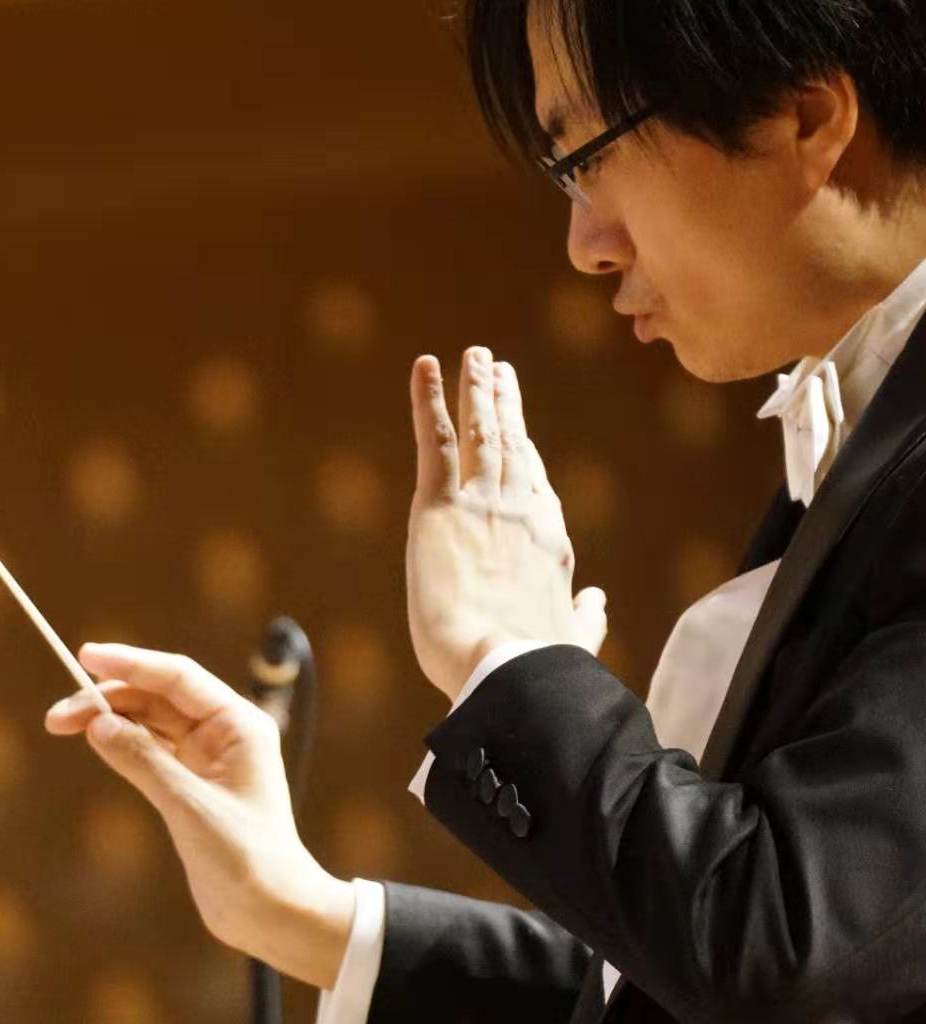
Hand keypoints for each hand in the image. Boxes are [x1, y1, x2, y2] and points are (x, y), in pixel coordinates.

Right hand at [45, 643, 354, 987]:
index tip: (85, 656)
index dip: (130, 662)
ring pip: (149, 721)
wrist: (271, 913)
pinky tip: (93, 740)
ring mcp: (208, 757)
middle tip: (57, 715)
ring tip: (61, 724)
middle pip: (158, 696)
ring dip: (108, 718)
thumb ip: (143, 761)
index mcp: (239, 724)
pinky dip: (120, 743)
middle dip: (108, 697)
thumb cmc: (246, 859)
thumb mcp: (189, 807)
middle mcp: (225, 732)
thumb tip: (97, 723)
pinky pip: (150, 748)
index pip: (177, 676)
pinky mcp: (192, 784)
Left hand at [407, 346, 607, 698]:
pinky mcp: (439, 507)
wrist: (507, 667)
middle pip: (509, 443)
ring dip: (475, 390)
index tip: (518, 430)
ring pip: (479, 432)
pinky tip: (425, 367)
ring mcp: (482, 503)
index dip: (524, 451)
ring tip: (474, 357)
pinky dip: (428, 400)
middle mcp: (519, 511)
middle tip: (494, 366)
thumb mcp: (573, 639)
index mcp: (549, 542)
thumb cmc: (537, 664)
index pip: (534, 484)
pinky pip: (434, 441)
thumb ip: (586, 616)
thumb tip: (598, 601)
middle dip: (501, 401)